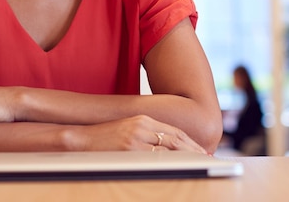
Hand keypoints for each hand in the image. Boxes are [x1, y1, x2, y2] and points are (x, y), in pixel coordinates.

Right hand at [70, 114, 207, 153]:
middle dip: (193, 149)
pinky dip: (170, 163)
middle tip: (207, 158)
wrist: (81, 140)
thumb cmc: (104, 138)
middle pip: (175, 138)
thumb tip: (166, 147)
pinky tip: (179, 168)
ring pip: (168, 149)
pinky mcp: (129, 149)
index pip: (174, 131)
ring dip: (185, 157)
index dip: (190, 141)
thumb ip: (147, 134)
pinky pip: (155, 158)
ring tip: (198, 164)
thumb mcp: (128, 130)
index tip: (202, 150)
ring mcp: (136, 138)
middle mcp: (142, 126)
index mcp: (143, 119)